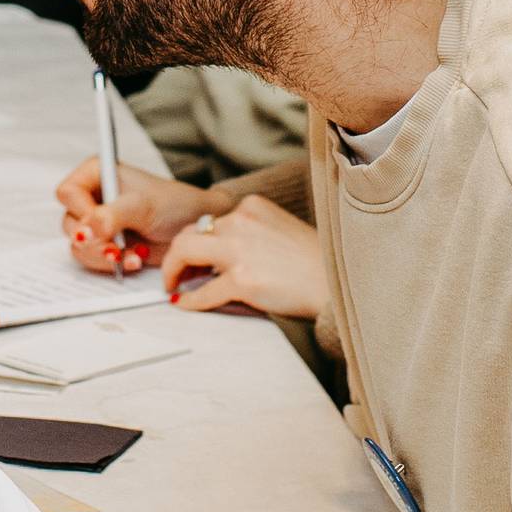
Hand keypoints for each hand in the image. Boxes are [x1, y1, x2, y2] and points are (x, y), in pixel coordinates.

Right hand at [54, 158, 234, 275]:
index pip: (68, 193)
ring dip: (103, 255)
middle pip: (69, 222)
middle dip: (94, 240)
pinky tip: (135, 260)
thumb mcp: (142, 206)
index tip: (102, 225)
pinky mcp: (105, 244)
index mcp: (96, 174)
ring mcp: (96, 222)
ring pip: (78, 244)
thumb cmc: (172, 204)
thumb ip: (110, 216)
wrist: (194, 226)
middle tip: (116, 249)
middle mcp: (91, 197)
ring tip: (130, 255)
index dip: (81, 212)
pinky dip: (111, 264)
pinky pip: (92, 258)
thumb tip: (83, 232)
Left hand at [157, 195, 327, 319]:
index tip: (189, 256)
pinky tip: (185, 304)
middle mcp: (242, 221)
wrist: (339, 286)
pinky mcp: (242, 280)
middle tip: (173, 273)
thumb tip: (216, 258)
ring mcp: (240, 250)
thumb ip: (249, 235)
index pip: (210, 220)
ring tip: (173, 286)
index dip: (195, 240)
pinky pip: (203, 291)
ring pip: (186, 253)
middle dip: (176, 255)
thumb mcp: (279, 232)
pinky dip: (190, 300)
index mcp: (252, 206)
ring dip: (174, 272)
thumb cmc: (315, 265)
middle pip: (190, 233)